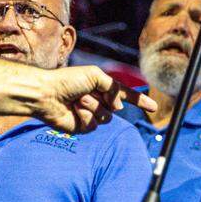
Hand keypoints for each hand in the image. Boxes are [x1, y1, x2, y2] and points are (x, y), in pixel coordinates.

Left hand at [33, 65, 156, 132]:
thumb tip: (120, 107)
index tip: (154, 107)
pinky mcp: (82, 126)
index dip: (140, 101)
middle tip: (85, 94)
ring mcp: (91, 114)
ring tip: (77, 101)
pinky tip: (72, 110)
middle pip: (116, 108)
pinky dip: (84, 116)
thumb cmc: (67, 80)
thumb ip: (113, 87)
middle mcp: (98, 101)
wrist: (46, 94)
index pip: (126, 95)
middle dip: (103, 100)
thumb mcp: (95, 75)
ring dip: (92, 107)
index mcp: (102, 88)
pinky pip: (93, 125)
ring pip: (106, 118)